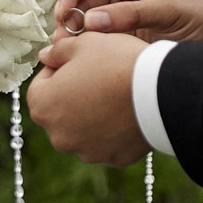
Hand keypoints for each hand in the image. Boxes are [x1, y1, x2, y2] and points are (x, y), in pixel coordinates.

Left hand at [25, 31, 151, 166]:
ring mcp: (86, 151)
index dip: (60, 68)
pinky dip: (114, 129)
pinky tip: (129, 112)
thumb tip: (46, 56)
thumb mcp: (83, 43)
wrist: (161, 91)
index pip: (42, 84)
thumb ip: (58, 51)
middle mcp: (58, 136)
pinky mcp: (112, 159)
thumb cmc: (117, 62)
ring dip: (94, 113)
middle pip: (62, 110)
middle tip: (100, 76)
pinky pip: (108, 141)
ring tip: (117, 93)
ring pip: (84, 128)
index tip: (79, 60)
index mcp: (42, 106)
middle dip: (75, 94)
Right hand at [54, 0, 202, 44]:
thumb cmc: (197, 18)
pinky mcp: (118, 31)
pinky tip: (79, 53)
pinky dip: (85, 43)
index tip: (63, 12)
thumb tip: (90, 21)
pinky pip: (94, 34)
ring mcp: (118, 9)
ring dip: (74, 32)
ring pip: (84, 17)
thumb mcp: (166, 11)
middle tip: (62, 37)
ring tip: (67, 48)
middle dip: (70, 15)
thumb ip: (130, 14)